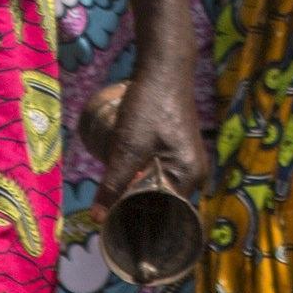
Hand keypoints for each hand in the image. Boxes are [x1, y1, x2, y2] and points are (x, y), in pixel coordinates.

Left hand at [96, 52, 209, 204]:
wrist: (163, 67)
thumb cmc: (150, 105)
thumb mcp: (128, 146)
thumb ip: (114, 183)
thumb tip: (97, 218)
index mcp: (190, 176)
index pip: (163, 212)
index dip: (138, 219)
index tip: (113, 225)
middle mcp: (195, 173)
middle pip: (161, 202)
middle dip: (136, 207)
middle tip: (109, 213)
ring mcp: (187, 161)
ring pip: (158, 188)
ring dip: (137, 191)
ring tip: (112, 198)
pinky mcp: (178, 151)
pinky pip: (159, 174)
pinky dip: (142, 178)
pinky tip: (124, 178)